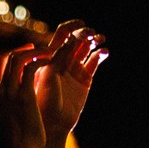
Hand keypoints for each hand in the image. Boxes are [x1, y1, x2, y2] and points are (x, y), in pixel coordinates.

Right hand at [0, 43, 47, 147]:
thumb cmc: (21, 138)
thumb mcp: (11, 116)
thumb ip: (12, 102)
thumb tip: (22, 95)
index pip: (1, 62)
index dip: (16, 52)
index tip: (30, 52)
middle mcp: (0, 90)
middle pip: (9, 56)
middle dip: (26, 49)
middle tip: (42, 49)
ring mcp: (10, 92)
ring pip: (19, 58)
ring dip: (36, 52)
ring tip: (49, 53)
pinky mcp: (24, 95)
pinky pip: (31, 67)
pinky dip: (42, 60)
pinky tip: (52, 62)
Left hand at [36, 22, 107, 145]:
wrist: (52, 123)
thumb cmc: (44, 100)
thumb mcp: (49, 76)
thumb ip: (59, 58)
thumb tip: (71, 39)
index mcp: (52, 56)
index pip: (63, 34)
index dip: (72, 26)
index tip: (81, 24)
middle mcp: (64, 59)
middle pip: (77, 39)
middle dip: (85, 33)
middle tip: (91, 34)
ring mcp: (75, 68)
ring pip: (87, 48)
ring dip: (94, 41)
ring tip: (99, 39)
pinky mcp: (86, 78)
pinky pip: (95, 62)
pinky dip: (100, 55)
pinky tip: (104, 52)